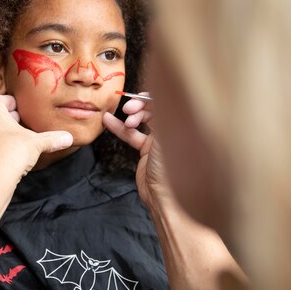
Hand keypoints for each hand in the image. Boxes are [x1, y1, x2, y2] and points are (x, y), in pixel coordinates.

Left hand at [0, 95, 72, 181]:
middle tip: (15, 121)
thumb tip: (68, 138)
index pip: (0, 99)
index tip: (20, 108)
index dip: (11, 103)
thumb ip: (52, 139)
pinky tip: (3, 151)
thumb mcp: (37, 143)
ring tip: (9, 136)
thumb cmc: (12, 153)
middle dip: (0, 115)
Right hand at [103, 94, 171, 209]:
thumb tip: (163, 90)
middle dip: (138, 106)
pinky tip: (108, 121)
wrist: (163, 198)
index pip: (166, 102)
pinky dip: (120, 128)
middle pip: (153, 109)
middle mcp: (172, 130)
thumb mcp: (167, 137)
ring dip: (129, 117)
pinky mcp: (146, 151)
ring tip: (121, 118)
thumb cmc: (171, 169)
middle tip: (127, 109)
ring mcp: (158, 141)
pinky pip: (132, 135)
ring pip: (141, 121)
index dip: (150, 98)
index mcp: (182, 125)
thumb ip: (163, 114)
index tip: (137, 98)